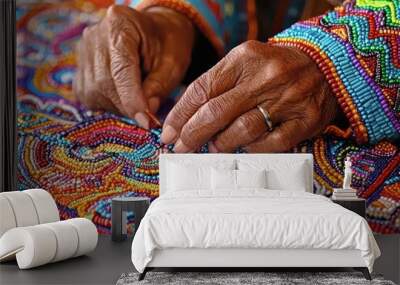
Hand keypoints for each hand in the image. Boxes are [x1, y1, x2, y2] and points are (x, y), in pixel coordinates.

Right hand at [73, 5, 194, 127]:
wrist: (154, 33)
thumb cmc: (167, 45)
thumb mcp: (173, 63)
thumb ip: (160, 86)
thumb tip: (145, 114)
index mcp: (120, 23)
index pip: (121, 69)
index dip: (132, 99)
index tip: (145, 121)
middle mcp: (95, 35)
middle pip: (104, 83)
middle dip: (127, 106)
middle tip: (148, 116)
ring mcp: (83, 51)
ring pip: (94, 93)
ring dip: (119, 106)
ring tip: (139, 99)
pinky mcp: (80, 69)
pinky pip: (89, 97)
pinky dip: (108, 104)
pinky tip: (124, 96)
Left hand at [161, 41, 337, 152]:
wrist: (326, 65)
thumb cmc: (277, 68)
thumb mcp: (245, 63)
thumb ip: (218, 85)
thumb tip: (188, 118)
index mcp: (245, 58)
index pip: (202, 89)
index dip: (180, 115)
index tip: (169, 132)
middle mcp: (266, 77)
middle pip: (216, 112)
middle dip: (192, 135)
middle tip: (181, 148)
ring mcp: (287, 99)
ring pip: (241, 131)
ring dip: (221, 144)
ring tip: (214, 147)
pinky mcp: (305, 120)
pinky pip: (271, 144)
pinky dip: (252, 150)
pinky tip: (245, 147)